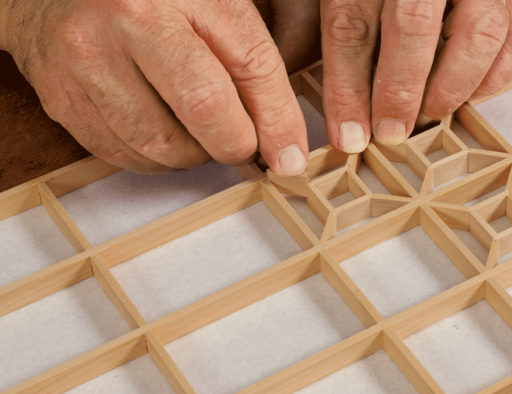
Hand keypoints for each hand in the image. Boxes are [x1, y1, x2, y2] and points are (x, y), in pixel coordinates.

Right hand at [0, 0, 318, 174]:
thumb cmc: (148, 2)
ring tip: (195, 128)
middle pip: (205, 110)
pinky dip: (156, 157)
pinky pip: (126, 156)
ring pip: (164, 146)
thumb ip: (251, 63)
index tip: (291, 155)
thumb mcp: (210, 8)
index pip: (250, 63)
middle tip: (241, 143)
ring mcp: (86, 62)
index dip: (279, 119)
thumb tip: (284, 146)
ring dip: (194, 153)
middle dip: (235, 142)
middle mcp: (126, 21)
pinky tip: (160, 128)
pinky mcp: (62, 100)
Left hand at [320, 0, 511, 150]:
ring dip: (452, 85)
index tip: (350, 134)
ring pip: (477, 30)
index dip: (348, 88)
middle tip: (392, 130)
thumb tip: (348, 129)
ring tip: (431, 110)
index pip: (352, 27)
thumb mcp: (349, 8)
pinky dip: (493, 75)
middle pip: (412, 22)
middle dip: (400, 89)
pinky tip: (469, 92)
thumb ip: (342, 50)